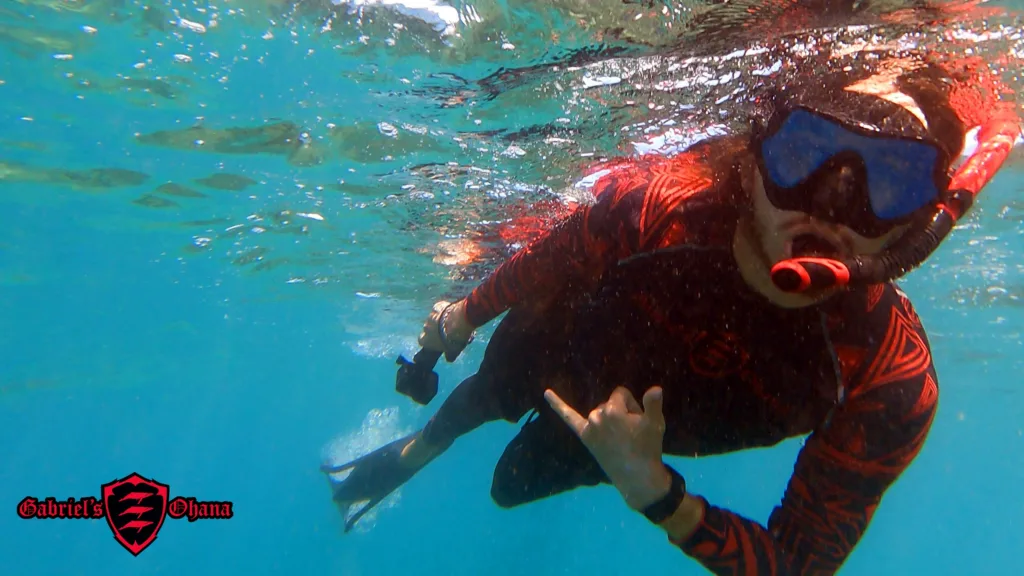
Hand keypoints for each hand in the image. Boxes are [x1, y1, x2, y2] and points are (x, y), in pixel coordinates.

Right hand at [418, 300, 474, 357]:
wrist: (459, 322)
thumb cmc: (454, 340)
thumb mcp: (453, 351)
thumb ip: (449, 355)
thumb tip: (449, 358)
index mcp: (426, 341)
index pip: (422, 341)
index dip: (429, 340)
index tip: (436, 341)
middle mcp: (425, 328)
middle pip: (428, 329)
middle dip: (434, 329)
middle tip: (446, 331)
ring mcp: (430, 316)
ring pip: (433, 318)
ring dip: (440, 319)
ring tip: (452, 321)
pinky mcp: (437, 307)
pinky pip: (439, 309)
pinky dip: (444, 310)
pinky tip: (452, 311)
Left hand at [545, 386, 671, 510]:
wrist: (637, 476)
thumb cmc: (648, 448)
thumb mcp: (655, 424)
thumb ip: (653, 403)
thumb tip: (656, 388)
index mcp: (613, 410)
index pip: (621, 394)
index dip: (632, 406)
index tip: (638, 422)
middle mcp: (597, 416)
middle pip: (610, 403)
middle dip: (621, 412)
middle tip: (631, 433)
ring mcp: (589, 427)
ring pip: (600, 412)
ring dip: (608, 419)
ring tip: (620, 438)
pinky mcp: (584, 437)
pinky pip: (568, 417)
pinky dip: (557, 404)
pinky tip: (546, 393)